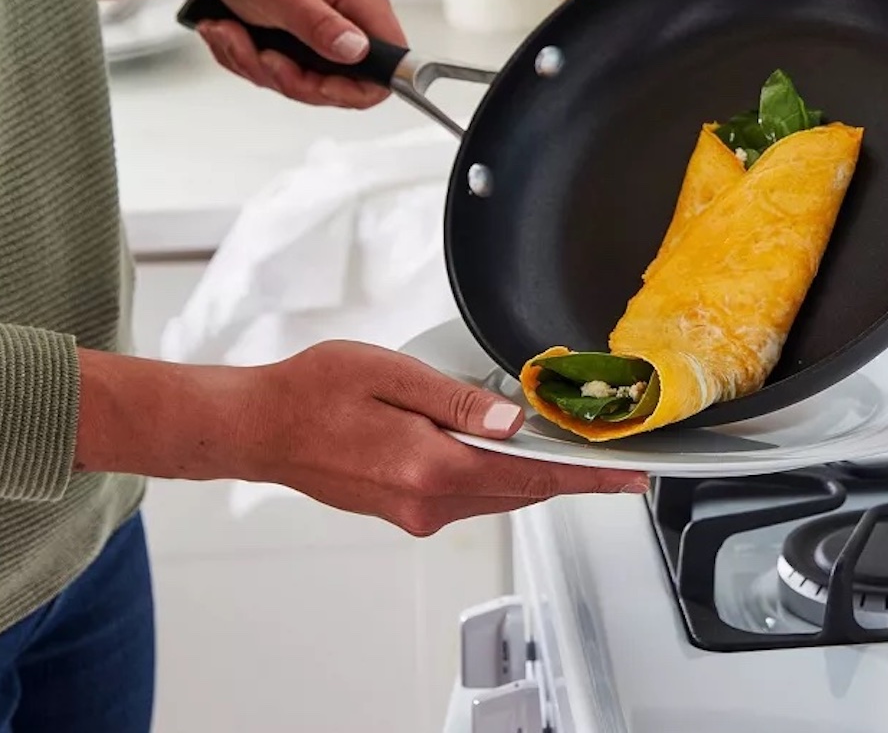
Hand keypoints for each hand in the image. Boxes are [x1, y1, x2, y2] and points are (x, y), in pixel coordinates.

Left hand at [186, 0, 403, 108]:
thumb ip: (319, 23)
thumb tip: (358, 51)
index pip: (392, 62)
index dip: (359, 87)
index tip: (318, 85)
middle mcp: (348, 16)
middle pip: (343, 84)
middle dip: (292, 79)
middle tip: (259, 55)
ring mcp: (322, 30)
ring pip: (304, 82)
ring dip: (257, 66)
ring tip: (229, 31)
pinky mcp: (296, 40)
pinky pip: (278, 73)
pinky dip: (245, 58)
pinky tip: (227, 30)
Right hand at [237, 340, 646, 535]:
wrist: (260, 427)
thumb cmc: (314, 392)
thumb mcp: (393, 374)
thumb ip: (459, 401)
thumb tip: (514, 422)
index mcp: (430, 467)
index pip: (530, 477)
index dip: (586, 476)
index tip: (627, 477)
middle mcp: (426, 502)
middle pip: (520, 491)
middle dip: (567, 475)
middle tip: (609, 458)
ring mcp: (414, 513)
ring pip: (495, 495)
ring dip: (530, 474)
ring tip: (562, 447)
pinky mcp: (403, 511)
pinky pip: (468, 496)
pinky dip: (495, 476)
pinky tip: (500, 450)